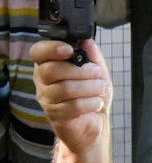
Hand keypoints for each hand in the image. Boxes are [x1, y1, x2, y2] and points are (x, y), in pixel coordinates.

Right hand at [32, 39, 112, 153]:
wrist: (95, 120)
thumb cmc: (91, 93)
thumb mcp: (98, 71)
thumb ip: (93, 56)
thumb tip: (87, 42)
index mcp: (49, 64)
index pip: (38, 52)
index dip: (52, 49)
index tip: (70, 50)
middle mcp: (42, 80)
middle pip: (51, 70)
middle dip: (81, 71)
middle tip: (97, 73)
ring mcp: (46, 98)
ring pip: (65, 89)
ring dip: (90, 87)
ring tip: (101, 89)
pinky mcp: (55, 115)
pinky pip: (72, 106)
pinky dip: (91, 103)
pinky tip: (96, 103)